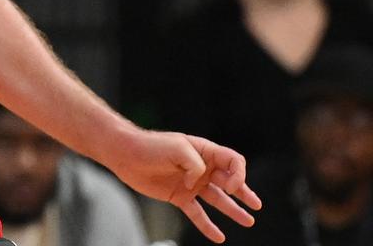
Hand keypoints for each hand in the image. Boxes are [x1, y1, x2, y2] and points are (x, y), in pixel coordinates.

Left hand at [109, 129, 261, 243]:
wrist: (126, 154)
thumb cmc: (152, 146)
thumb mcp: (178, 148)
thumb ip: (195, 165)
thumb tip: (197, 184)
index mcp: (205, 151)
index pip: (233, 161)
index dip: (239, 175)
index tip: (231, 186)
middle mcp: (201, 168)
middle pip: (230, 181)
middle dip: (244, 193)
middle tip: (256, 205)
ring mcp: (191, 183)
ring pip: (217, 199)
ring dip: (232, 210)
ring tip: (248, 221)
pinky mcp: (178, 196)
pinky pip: (197, 213)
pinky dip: (208, 225)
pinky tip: (219, 237)